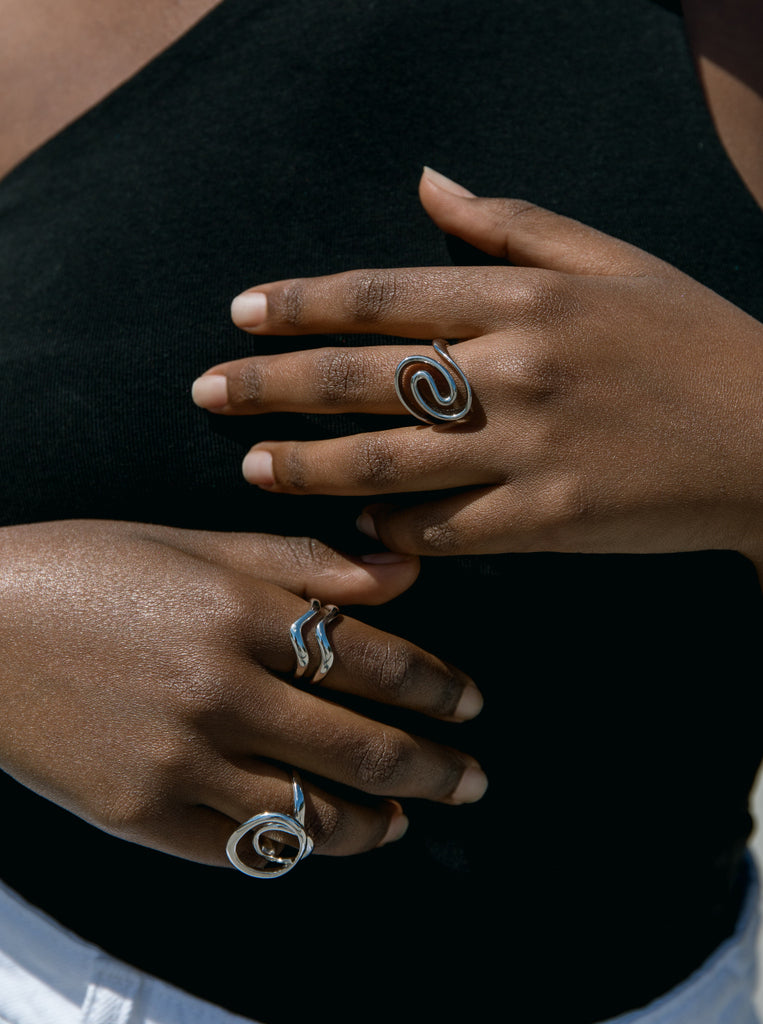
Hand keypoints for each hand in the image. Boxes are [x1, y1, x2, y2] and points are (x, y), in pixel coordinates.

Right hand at [0, 520, 484, 865]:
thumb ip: (302, 563)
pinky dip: (295, 847)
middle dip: (434, 769)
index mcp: (236, 609)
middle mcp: (217, 690)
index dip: (437, 687)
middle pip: (362, 746)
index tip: (471, 703)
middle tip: (471, 779)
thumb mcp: (192, 545)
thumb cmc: (87, 571)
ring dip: (376, 823)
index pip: (374, 659)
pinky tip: (318, 836)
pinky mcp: (139, 817)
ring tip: (404, 821)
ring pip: (312, 815)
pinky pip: (242, 850)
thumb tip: (402, 576)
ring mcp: (178, 761)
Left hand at [193, 167, 762, 571]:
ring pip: (387, 463)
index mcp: (523, 299)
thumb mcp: (611, 259)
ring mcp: (528, 450)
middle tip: (206, 392)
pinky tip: (361, 531)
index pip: (381, 295)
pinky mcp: (548, 521)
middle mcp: (513, 370)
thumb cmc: (690, 341)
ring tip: (252, 469)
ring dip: (310, 468)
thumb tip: (426, 184)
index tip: (241, 316)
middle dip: (271, 386)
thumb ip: (512, 222)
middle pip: (362, 378)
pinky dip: (395, 533)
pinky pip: (446, 532)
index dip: (300, 305)